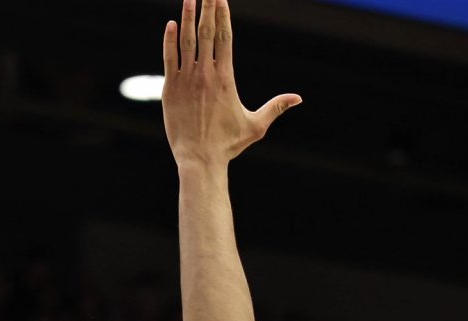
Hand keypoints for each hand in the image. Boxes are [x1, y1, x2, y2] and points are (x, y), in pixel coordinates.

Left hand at [162, 0, 299, 170]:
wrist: (199, 159)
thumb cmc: (228, 144)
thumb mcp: (256, 125)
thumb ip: (276, 107)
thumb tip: (298, 98)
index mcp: (226, 77)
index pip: (225, 37)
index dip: (223, 14)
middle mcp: (206, 74)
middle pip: (208, 32)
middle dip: (208, 7)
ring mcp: (186, 80)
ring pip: (187, 41)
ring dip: (188, 17)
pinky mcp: (170, 89)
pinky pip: (169, 59)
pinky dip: (170, 41)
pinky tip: (172, 24)